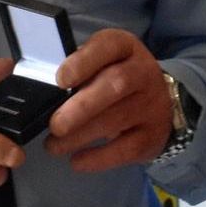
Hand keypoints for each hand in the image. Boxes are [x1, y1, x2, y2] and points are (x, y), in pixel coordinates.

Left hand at [45, 29, 171, 171]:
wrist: (161, 102)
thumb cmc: (117, 77)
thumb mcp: (102, 61)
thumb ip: (79, 68)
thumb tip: (44, 89)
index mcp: (125, 47)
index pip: (108, 45)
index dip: (83, 62)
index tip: (60, 80)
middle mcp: (143, 72)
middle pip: (116, 84)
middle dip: (81, 106)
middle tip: (54, 125)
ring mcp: (151, 105)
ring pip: (116, 120)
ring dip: (80, 136)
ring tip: (54, 146)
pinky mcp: (152, 136)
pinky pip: (125, 149)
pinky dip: (98, 158)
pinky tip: (77, 161)